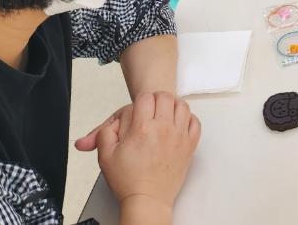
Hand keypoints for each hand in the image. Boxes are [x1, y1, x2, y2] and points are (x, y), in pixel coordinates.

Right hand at [85, 93, 200, 216]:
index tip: (139, 110)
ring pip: (182, 106)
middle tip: (151, 110)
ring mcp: (179, 136)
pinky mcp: (189, 146)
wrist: (147, 200)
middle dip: (156, 99)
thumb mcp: (106, 156)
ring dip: (173, 106)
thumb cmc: (129, 180)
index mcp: (141, 129)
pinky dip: (188, 119)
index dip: (141, 101)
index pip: (146, 97)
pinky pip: (195, 122)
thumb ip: (102, 134)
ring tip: (164, 115)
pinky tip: (178, 125)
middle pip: (165, 97)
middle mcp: (163, 129)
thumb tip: (109, 124)